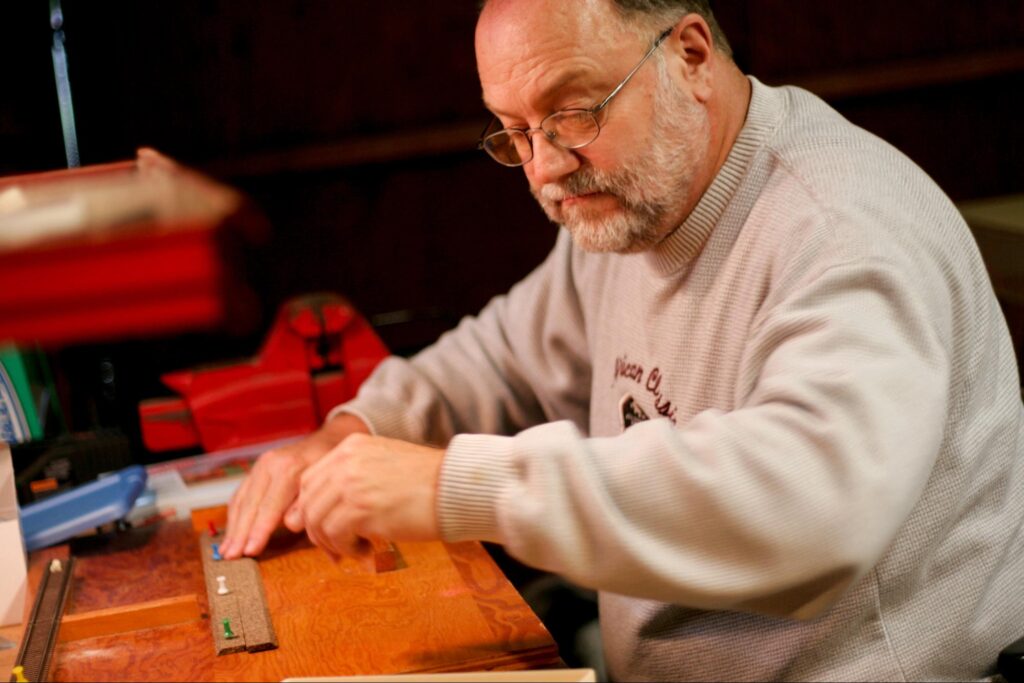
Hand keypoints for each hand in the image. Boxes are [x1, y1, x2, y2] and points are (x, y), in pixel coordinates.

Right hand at [221, 413, 368, 558]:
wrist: (328, 439)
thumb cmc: (331, 465)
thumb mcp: (328, 481)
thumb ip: (307, 503)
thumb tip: (289, 524)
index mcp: (288, 468)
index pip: (269, 506)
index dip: (258, 531)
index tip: (249, 550)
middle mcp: (269, 465)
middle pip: (250, 505)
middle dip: (239, 534)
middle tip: (231, 557)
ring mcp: (259, 467)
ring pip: (241, 501)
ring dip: (233, 528)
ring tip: (226, 552)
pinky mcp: (255, 471)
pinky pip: (240, 495)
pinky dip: (234, 516)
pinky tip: (231, 534)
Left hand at [292, 433, 443, 560]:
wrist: (456, 488)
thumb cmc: (430, 482)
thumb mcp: (386, 464)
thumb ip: (357, 477)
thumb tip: (331, 510)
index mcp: (352, 447)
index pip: (311, 480)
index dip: (312, 509)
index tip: (326, 529)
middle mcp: (346, 460)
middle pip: (308, 502)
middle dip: (317, 532)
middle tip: (336, 550)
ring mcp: (351, 483)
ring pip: (317, 521)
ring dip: (333, 544)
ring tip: (356, 551)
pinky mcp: (360, 508)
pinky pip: (335, 536)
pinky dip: (347, 550)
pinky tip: (368, 552)